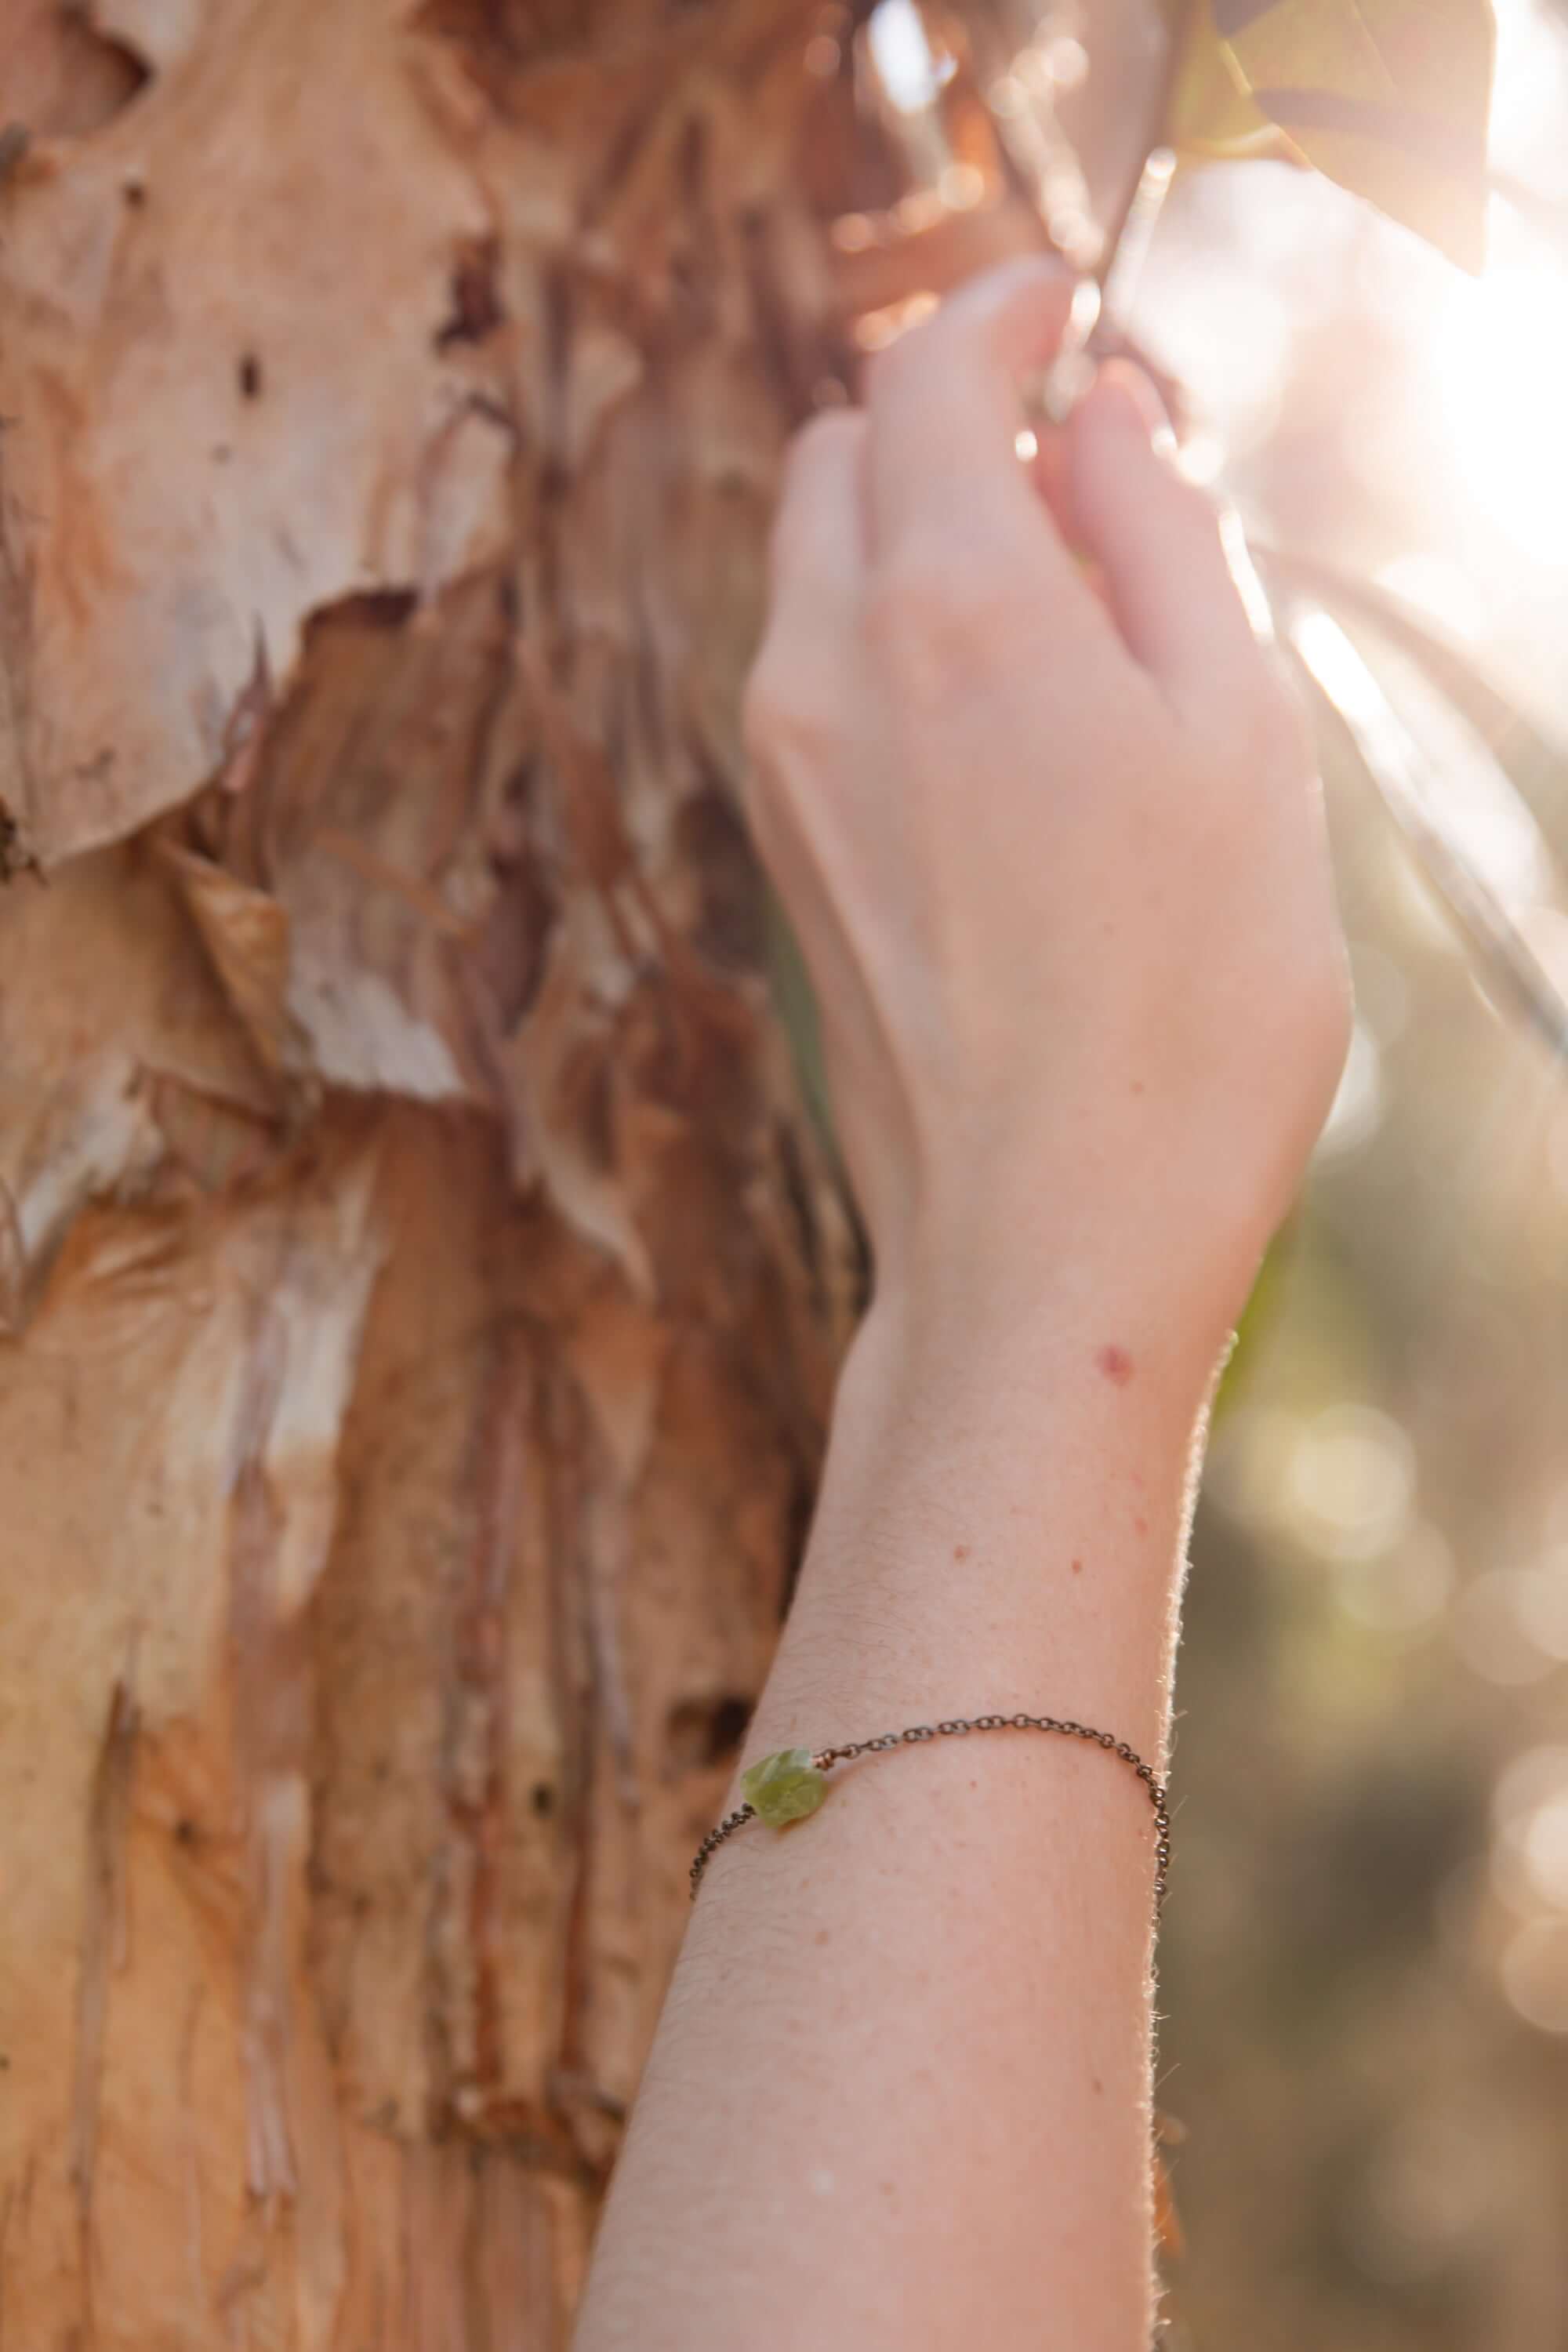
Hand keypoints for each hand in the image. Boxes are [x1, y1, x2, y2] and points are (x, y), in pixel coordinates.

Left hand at [742, 257, 1349, 1357]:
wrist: (1045, 1242)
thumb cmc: (1185, 1011)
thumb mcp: (1236, 740)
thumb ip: (1158, 540)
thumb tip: (1097, 415)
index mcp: (952, 610)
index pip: (927, 374)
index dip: (996, 309)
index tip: (1059, 299)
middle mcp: (824, 671)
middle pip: (840, 454)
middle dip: (943, 418)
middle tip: (1076, 465)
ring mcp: (781, 773)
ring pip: (811, 570)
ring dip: (913, 536)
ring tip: (1060, 615)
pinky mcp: (780, 859)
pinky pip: (809, 682)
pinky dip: (885, 642)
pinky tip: (999, 728)